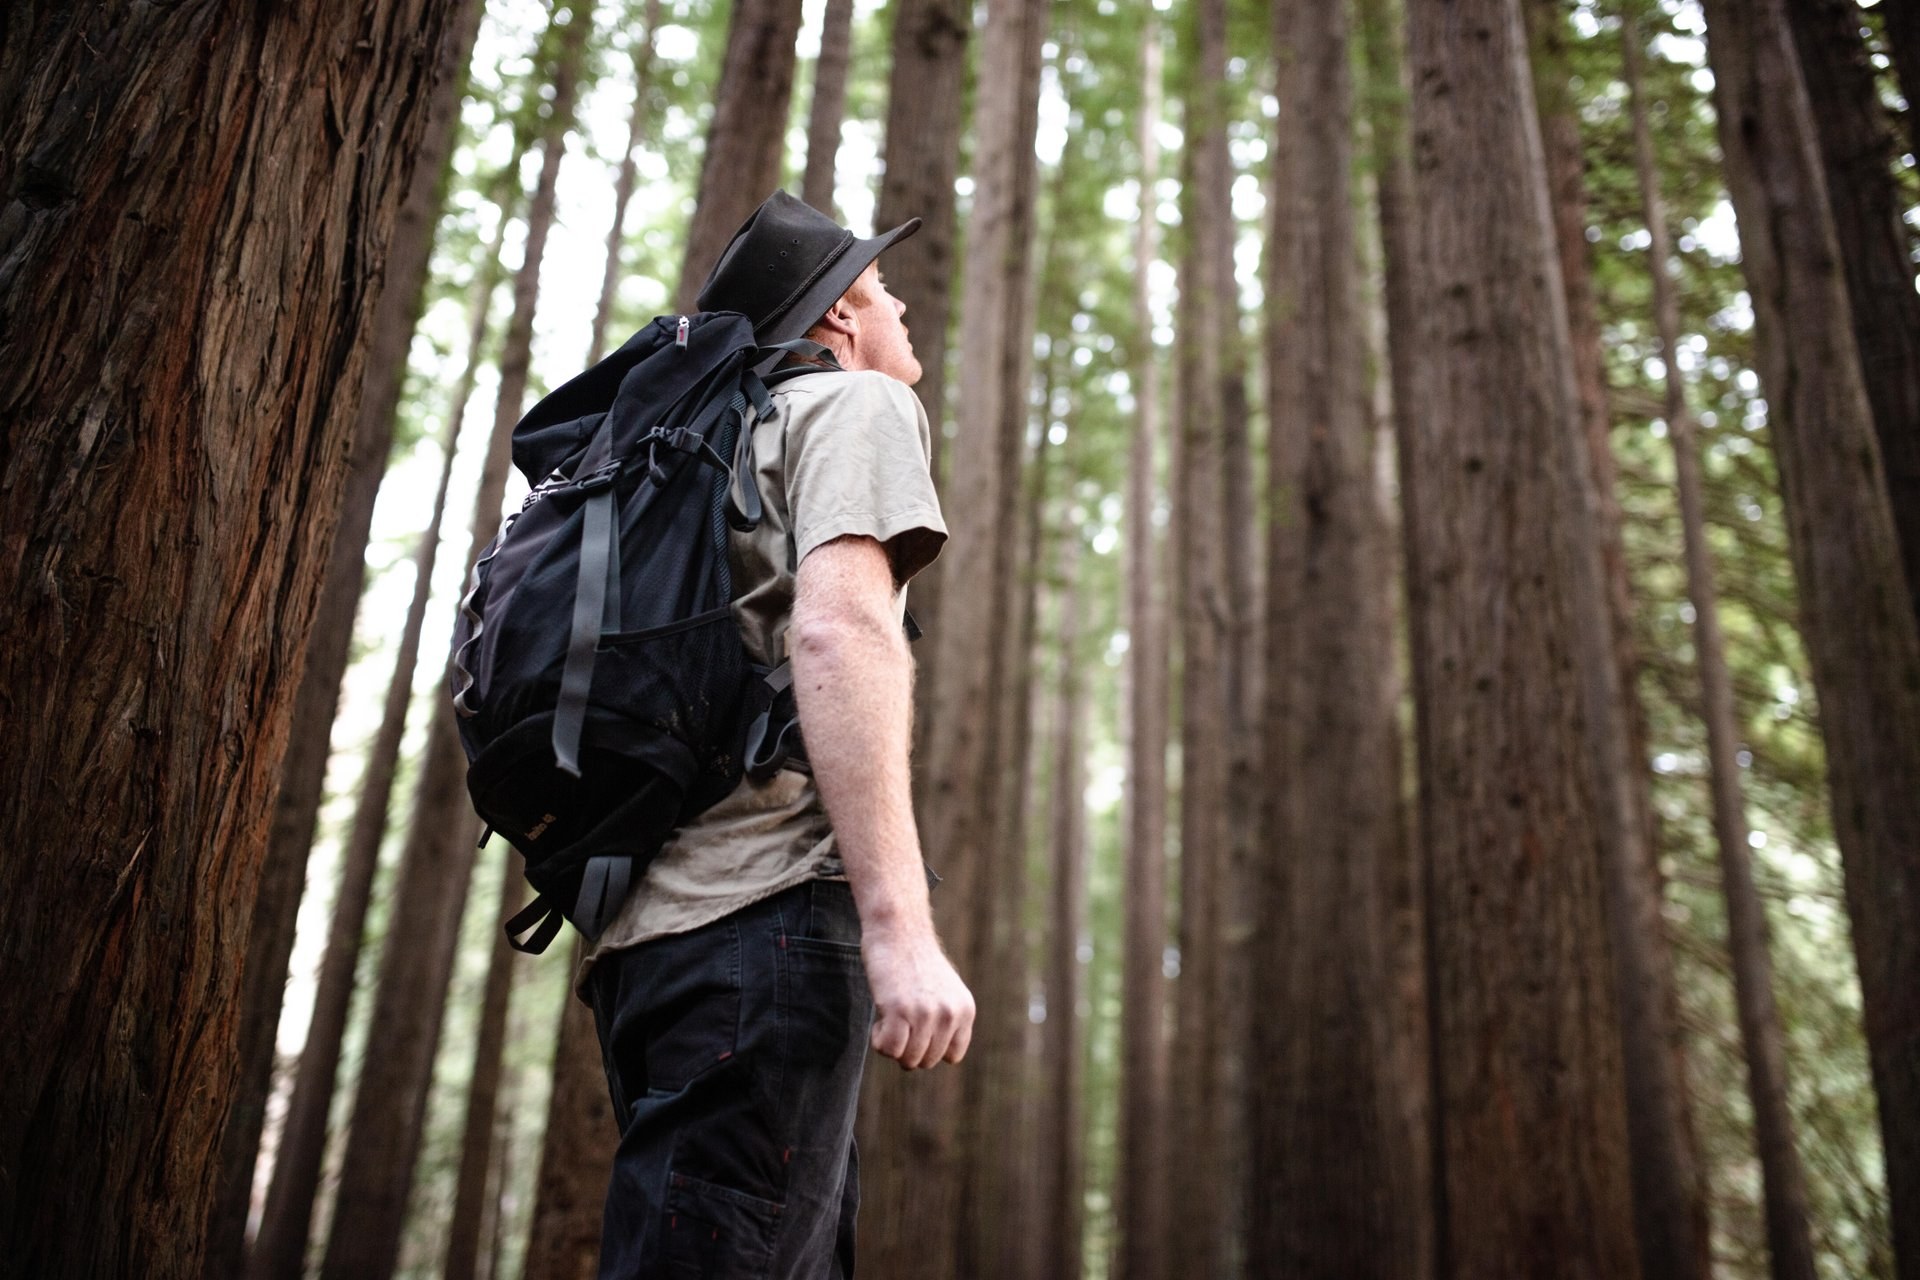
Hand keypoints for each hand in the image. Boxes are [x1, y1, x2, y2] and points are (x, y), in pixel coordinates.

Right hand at [862, 924, 975, 1069]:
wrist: (898, 929)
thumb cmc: (915, 961)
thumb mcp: (944, 991)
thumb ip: (945, 1021)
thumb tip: (928, 1059)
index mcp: (965, 1010)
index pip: (952, 1056)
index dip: (930, 1046)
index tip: (918, 1026)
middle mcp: (949, 1014)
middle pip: (928, 1061)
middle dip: (909, 1047)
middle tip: (899, 1018)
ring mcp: (925, 1014)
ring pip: (909, 1060)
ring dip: (893, 1045)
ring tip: (889, 1017)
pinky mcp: (899, 1011)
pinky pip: (890, 1050)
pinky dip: (879, 1042)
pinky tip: (879, 1020)